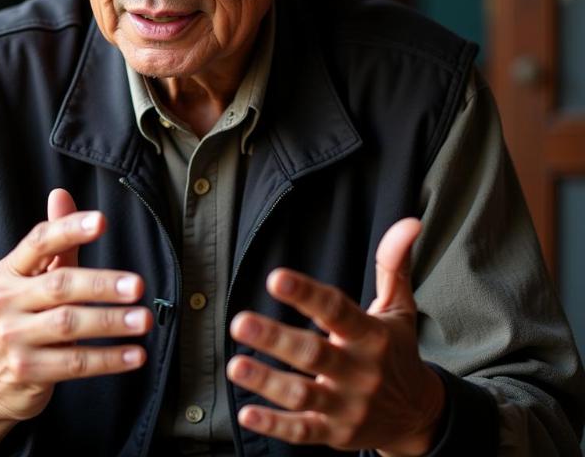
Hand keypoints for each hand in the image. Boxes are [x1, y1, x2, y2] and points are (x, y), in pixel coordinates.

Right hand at [0, 188, 152, 451]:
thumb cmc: (24, 316)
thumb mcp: (35, 276)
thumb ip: (55, 239)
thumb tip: (61, 194)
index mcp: (10, 270)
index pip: (39, 241)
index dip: (69, 228)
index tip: (101, 221)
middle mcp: (6, 301)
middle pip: (59, 285)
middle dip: (102, 284)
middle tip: (138, 285)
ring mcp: (14, 338)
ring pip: (69, 325)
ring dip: (111, 321)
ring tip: (143, 319)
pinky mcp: (26, 371)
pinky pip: (74, 363)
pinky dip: (108, 359)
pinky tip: (135, 354)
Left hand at [226, 218, 444, 455]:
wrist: (419, 417)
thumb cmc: (398, 351)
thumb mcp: (400, 307)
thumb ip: (394, 263)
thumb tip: (410, 221)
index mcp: (371, 336)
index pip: (337, 311)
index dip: (307, 294)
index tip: (276, 278)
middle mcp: (360, 371)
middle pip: (314, 354)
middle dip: (276, 338)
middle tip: (240, 322)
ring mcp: (347, 406)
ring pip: (303, 393)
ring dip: (267, 381)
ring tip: (235, 364)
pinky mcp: (336, 434)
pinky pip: (303, 431)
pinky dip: (275, 425)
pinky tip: (248, 413)